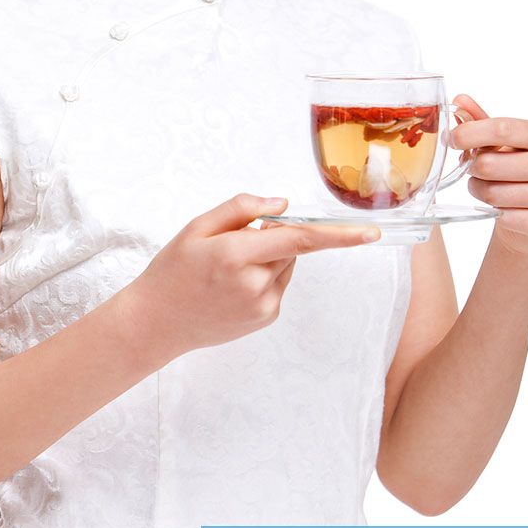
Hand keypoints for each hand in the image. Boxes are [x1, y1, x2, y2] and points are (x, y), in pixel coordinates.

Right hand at [118, 192, 379, 362]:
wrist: (156, 322)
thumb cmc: (173, 269)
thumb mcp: (196, 227)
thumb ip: (241, 209)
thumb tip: (283, 204)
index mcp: (236, 254)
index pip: (299, 239)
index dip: (339, 235)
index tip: (371, 232)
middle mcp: (254, 283)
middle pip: (289, 246)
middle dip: (271, 237)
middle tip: (230, 245)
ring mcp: (262, 306)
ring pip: (285, 265)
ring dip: (267, 258)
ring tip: (227, 270)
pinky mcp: (265, 318)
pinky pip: (277, 285)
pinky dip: (263, 278)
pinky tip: (231, 287)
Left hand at [448, 93, 527, 254]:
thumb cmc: (515, 171)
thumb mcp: (501, 144)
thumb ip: (480, 122)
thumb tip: (459, 100)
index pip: (502, 128)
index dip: (469, 133)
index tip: (451, 139)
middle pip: (491, 164)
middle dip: (473, 169)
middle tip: (474, 170)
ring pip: (493, 193)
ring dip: (479, 191)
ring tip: (485, 188)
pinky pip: (506, 217)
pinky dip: (493, 212)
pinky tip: (499, 208)